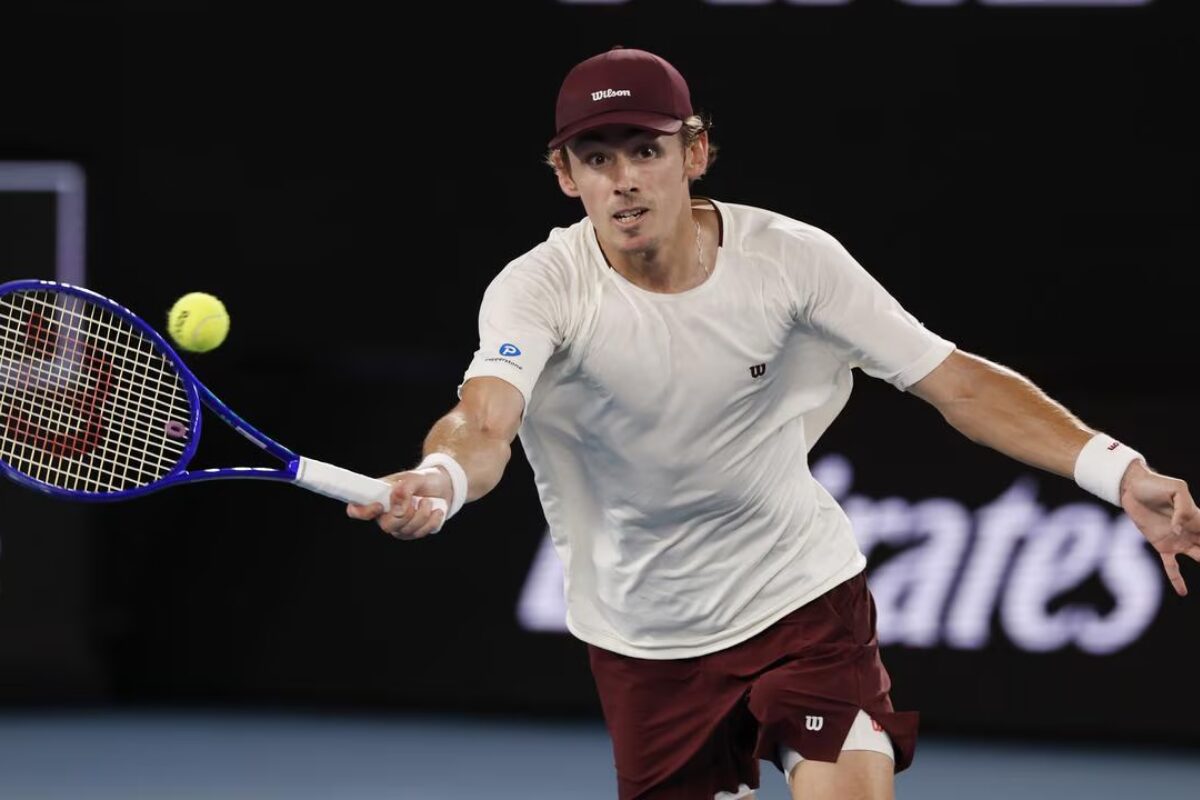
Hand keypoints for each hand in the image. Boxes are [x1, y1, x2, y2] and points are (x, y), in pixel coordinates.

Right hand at [345, 466, 451, 539]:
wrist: (444, 486)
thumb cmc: (423, 480)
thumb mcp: (415, 477)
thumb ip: (404, 489)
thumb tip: (397, 506)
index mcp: (377, 498)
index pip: (357, 510)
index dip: (362, 512)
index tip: (379, 506)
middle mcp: (384, 515)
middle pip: (386, 526)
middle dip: (405, 514)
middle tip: (418, 500)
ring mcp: (398, 526)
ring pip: (405, 531)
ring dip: (422, 515)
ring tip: (428, 501)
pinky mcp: (413, 533)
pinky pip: (420, 533)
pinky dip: (431, 521)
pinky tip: (436, 511)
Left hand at [1120, 460, 1199, 595]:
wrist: (1132, 488)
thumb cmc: (1155, 485)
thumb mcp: (1176, 489)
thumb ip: (1183, 509)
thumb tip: (1179, 530)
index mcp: (1198, 517)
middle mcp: (1191, 531)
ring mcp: (1178, 540)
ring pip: (1198, 557)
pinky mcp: (1162, 546)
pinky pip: (1172, 566)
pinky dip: (1177, 579)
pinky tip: (1183, 592)